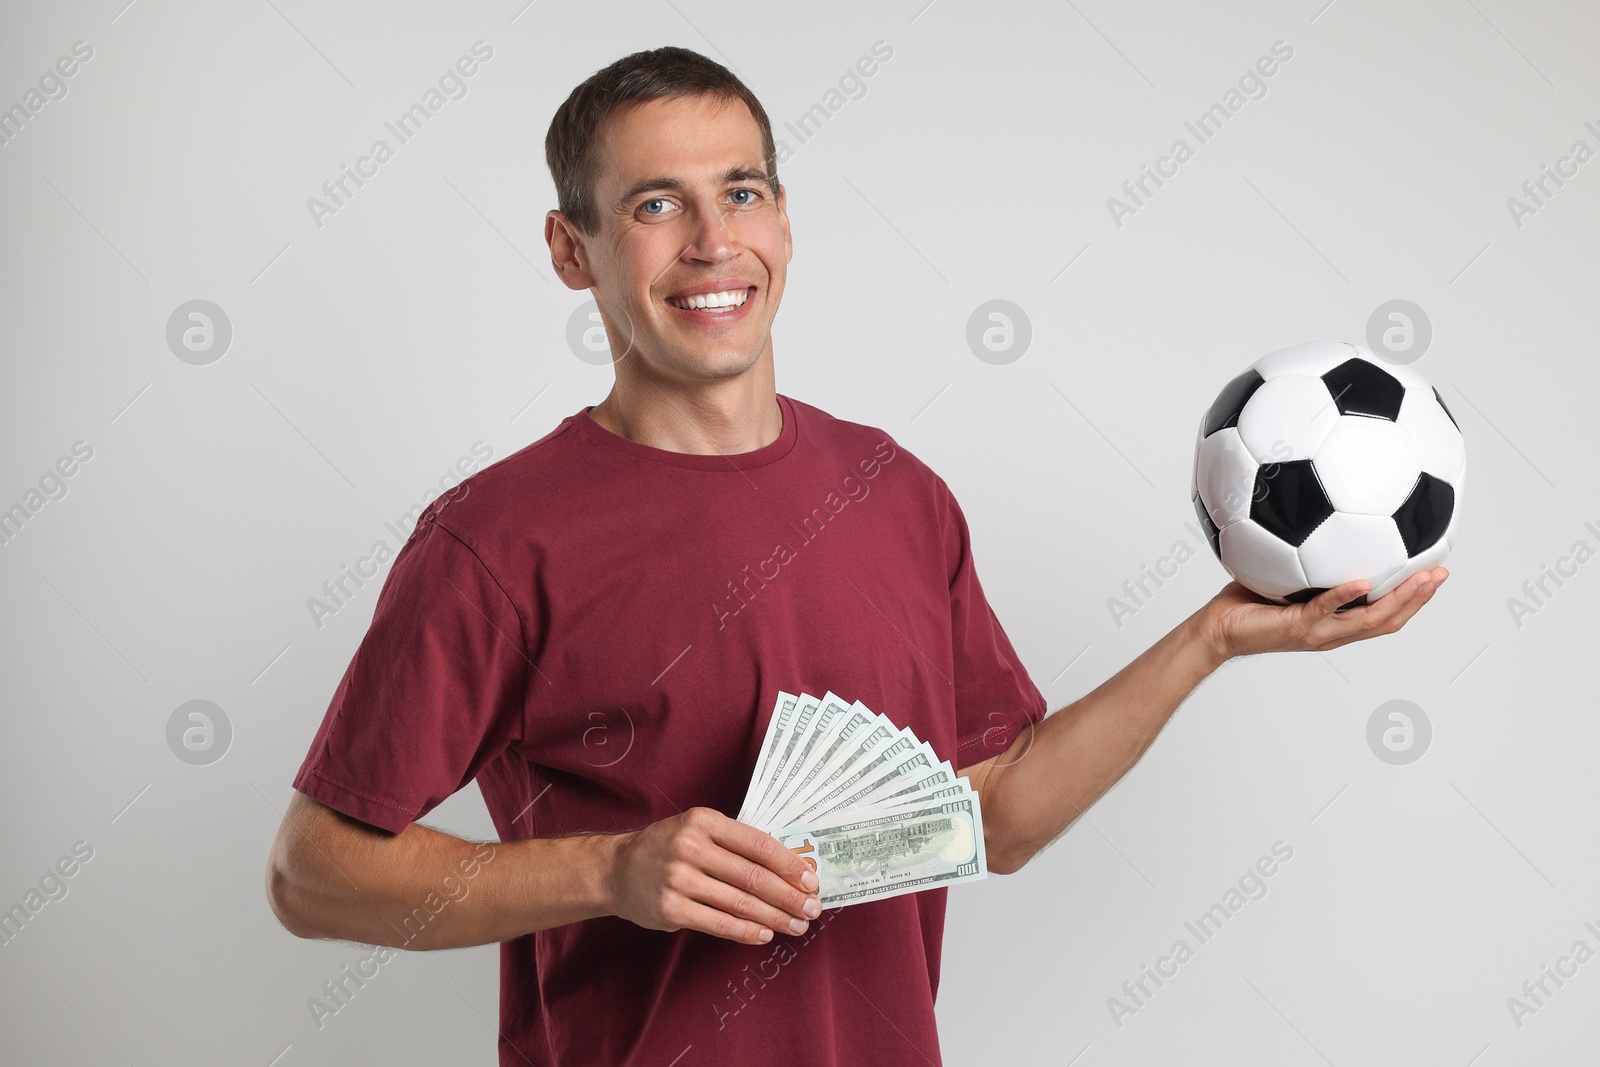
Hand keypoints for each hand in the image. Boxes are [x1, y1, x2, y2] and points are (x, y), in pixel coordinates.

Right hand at [604, 806, 821, 944]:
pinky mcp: (670, 909)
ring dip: (775, 917)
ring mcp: (678, 879)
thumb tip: (788, 869)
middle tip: (812, 909)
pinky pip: (719, 924)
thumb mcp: (698, 830)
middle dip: (789, 896)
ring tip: (796, 925)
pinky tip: (765, 934)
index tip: (812, 880)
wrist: (617, 869)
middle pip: (753, 876)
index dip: (789, 864)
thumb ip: (736, 844)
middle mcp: (690, 847)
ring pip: (740, 903)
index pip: (759, 844)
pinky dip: (747, 931)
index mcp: (704, 821)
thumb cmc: (668, 848)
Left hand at [1203, 566, 1447, 660]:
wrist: (1215, 630)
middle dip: (1418, 598)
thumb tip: (1317, 518)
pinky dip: (1345, 596)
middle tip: (1442, 574)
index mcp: (1335, 623)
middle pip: (1388, 620)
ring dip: (1399, 598)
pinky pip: (1325, 610)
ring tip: (1422, 578)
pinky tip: (1362, 581)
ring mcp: (1317, 632)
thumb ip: (1306, 557)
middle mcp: (1332, 632)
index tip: (1434, 573)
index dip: (1412, 598)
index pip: (1384, 615)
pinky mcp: (1296, 627)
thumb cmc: (1245, 603)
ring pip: (1369, 621)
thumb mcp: (1284, 576)